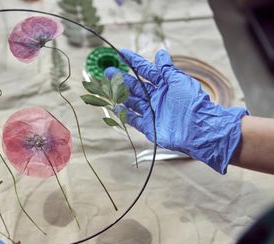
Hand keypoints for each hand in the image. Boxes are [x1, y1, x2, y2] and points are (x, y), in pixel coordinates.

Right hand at [105, 49, 247, 173]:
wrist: (198, 129)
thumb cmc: (192, 103)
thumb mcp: (179, 81)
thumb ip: (167, 69)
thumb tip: (161, 53)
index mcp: (165, 85)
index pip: (146, 70)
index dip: (134, 62)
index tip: (122, 53)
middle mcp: (157, 97)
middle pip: (136, 86)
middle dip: (121, 78)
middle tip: (107, 71)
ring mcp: (152, 112)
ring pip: (132, 101)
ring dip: (120, 94)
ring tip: (107, 88)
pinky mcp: (149, 126)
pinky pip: (134, 119)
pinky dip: (124, 114)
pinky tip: (115, 107)